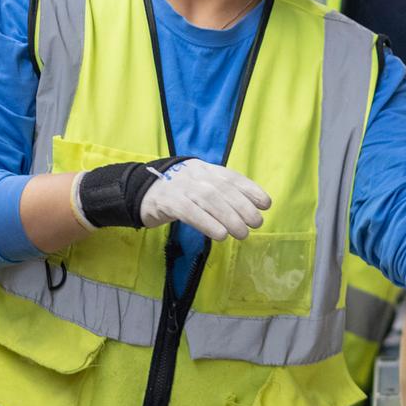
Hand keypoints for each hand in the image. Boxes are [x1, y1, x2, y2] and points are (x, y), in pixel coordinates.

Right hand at [138, 160, 271, 241]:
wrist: (140, 191)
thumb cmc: (177, 192)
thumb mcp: (200, 186)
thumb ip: (221, 193)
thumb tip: (251, 208)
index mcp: (206, 169)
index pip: (231, 177)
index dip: (250, 190)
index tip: (266, 204)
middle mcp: (195, 174)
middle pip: (222, 188)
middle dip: (243, 206)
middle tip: (256, 223)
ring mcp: (180, 187)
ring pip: (209, 199)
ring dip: (229, 217)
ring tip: (242, 233)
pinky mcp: (167, 202)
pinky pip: (189, 211)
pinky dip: (207, 223)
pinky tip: (220, 235)